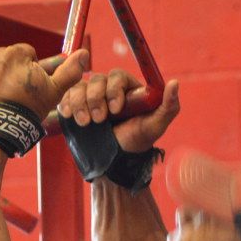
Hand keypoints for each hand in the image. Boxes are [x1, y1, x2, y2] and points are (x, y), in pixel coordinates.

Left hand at [0, 44, 88, 120]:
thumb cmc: (22, 114)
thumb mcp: (51, 95)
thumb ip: (68, 73)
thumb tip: (84, 54)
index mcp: (18, 54)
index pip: (27, 55)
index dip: (29, 73)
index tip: (27, 89)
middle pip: (6, 60)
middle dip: (9, 74)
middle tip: (11, 98)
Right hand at [58, 69, 179, 152]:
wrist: (114, 163)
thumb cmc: (136, 143)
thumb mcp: (155, 127)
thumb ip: (168, 107)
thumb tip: (174, 84)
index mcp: (127, 89)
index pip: (117, 76)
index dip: (114, 89)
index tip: (116, 109)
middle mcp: (108, 90)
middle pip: (96, 80)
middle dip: (96, 98)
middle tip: (99, 120)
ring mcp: (90, 98)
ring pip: (80, 87)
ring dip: (80, 103)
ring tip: (85, 123)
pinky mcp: (76, 107)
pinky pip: (67, 96)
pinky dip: (66, 103)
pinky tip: (67, 114)